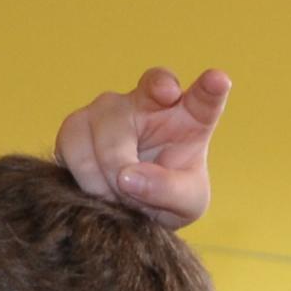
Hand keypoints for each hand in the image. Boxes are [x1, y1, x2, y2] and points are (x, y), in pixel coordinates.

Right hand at [52, 65, 227, 226]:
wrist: (130, 208)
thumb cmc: (169, 196)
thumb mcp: (186, 204)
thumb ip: (170, 191)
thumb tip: (127, 178)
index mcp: (190, 116)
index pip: (205, 97)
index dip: (211, 88)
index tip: (218, 81)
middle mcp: (148, 101)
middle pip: (140, 102)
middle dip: (127, 151)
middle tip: (126, 188)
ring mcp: (110, 108)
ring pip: (102, 131)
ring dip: (108, 175)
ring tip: (119, 196)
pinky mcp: (77, 124)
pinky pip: (72, 146)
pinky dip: (85, 177)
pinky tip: (98, 190)